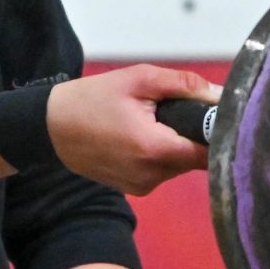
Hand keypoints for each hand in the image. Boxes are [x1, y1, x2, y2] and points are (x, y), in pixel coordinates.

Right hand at [46, 65, 219, 194]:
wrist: (50, 127)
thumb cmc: (92, 99)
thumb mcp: (138, 79)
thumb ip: (182, 84)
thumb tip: (219, 94)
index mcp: (155, 149)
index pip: (209, 151)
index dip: (218, 133)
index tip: (218, 115)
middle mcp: (152, 175)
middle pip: (196, 158)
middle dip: (194, 134)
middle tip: (178, 109)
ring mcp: (143, 186)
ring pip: (179, 165)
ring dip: (176, 144)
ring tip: (154, 121)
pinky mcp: (135, 189)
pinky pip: (162, 171)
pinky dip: (160, 154)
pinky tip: (141, 136)